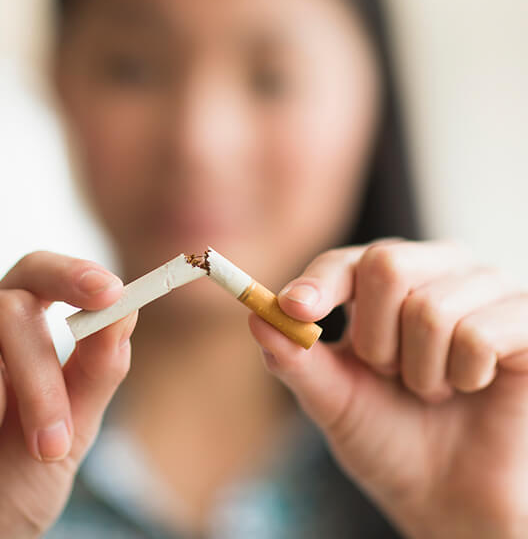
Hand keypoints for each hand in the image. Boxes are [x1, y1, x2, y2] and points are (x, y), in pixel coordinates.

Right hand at [0, 252, 135, 538]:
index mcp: (11, 332)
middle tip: (50, 442)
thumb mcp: (70, 427)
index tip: (111, 292)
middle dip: (41, 381)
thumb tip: (125, 311)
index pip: (37, 274)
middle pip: (13, 308)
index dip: (72, 274)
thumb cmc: (13, 484)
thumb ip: (97, 369)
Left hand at [250, 240, 527, 538]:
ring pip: (430, 308)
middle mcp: (436, 270)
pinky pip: (478, 333)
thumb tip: (255, 315)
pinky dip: (463, 376)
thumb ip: (295, 358)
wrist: (448, 494)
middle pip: (387, 264)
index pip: (346, 262)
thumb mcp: (332, 399)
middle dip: (375, 339)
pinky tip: (471, 386)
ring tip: (433, 389)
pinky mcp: (524, 319)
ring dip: (420, 370)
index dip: (319, 283)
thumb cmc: (387, 437)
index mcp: (386, 282)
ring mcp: (484, 288)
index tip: (296, 309)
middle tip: (390, 373)